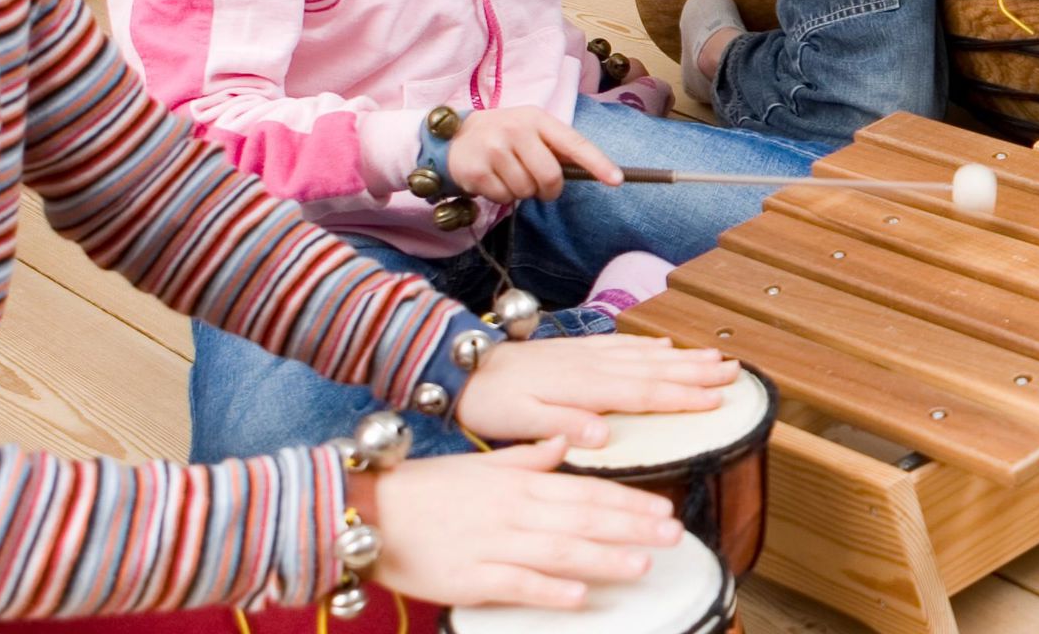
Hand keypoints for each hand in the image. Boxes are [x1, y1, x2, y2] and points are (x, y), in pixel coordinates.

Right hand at [366, 439, 684, 608]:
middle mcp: (512, 511)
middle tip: (672, 536)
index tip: (664, 511)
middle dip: (631, 528)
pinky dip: (547, 591)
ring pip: (557, 552)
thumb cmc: (425, 490)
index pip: (586, 491)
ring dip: (602, 559)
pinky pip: (515, 584)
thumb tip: (565, 440)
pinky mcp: (469, 578)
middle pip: (582, 520)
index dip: (628, 502)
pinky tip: (578, 597)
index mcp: (518, 483)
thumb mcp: (482, 465)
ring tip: (640, 566)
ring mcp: (491, 545)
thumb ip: (528, 456)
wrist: (365, 510)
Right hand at [450, 107, 617, 203]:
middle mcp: (516, 129)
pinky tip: (493, 180)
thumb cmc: (505, 137)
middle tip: (539, 186)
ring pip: (526, 191)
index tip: (616, 180)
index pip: (574, 142)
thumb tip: (594, 171)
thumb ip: (558, 148)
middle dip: (549, 190)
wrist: (456, 137)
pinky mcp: (475, 169)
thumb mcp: (531, 130)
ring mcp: (493, 148)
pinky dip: (502, 196)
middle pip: (550, 176)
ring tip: (509, 175)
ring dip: (522, 192)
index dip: (597, 163)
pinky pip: (503, 198)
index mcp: (537, 119)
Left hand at [455, 335, 747, 443]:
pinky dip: (649, 345)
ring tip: (716, 356)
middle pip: (656, 369)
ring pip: (646, 355)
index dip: (683, 396)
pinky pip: (624, 345)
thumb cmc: (491, 400)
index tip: (717, 399)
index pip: (644, 393)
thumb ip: (564, 425)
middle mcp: (593, 366)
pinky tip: (666, 346)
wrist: (465, 368)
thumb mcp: (521, 422)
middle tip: (735, 371)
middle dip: (698, 371)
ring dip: (683, 357)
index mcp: (584, 388)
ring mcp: (588, 355)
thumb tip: (602, 434)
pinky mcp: (578, 350)